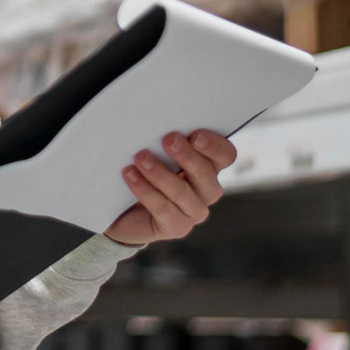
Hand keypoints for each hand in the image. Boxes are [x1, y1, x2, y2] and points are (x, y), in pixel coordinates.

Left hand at [103, 130, 237, 245]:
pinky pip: (163, 208)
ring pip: (182, 192)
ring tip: (140, 158)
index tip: (195, 134)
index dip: (214, 145)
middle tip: (168, 140)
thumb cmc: (143, 171)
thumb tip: (155, 122)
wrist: (124, 210)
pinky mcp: (177, 227)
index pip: (225, 155)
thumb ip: (163, 141)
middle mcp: (206, 190)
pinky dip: (145, 191)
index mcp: (209, 166)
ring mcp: (194, 211)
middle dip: (187, 156)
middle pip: (206, 173)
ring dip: (160, 173)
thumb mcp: (155, 152)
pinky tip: (130, 176)